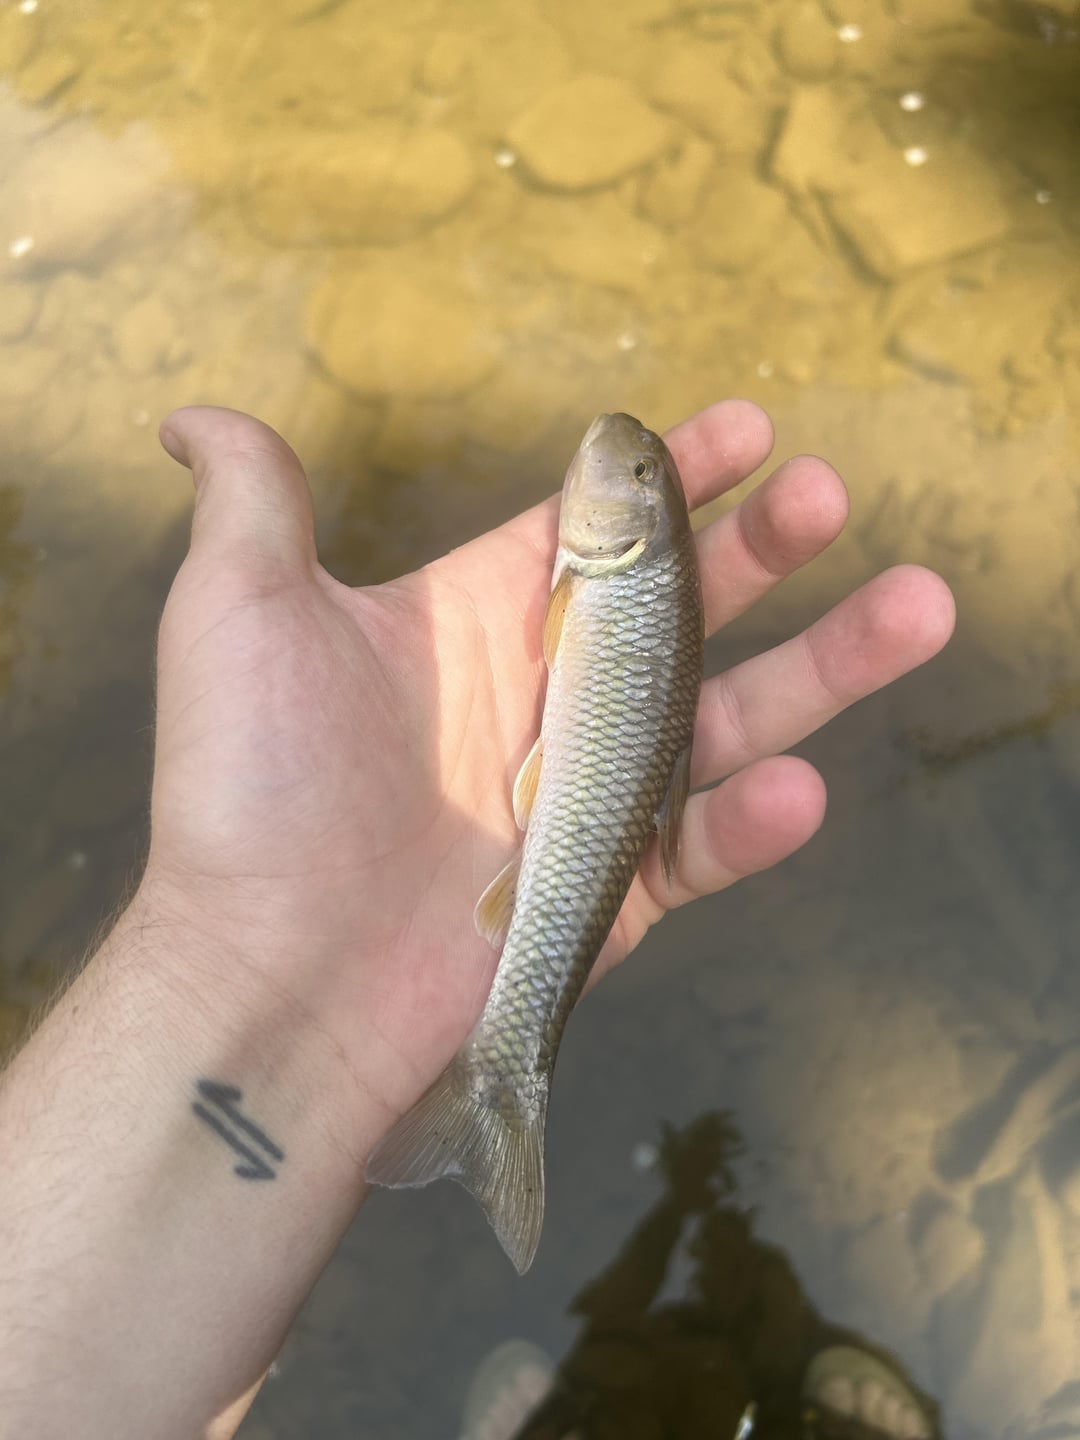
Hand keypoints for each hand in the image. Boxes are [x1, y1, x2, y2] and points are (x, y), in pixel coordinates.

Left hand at [150, 402, 953, 1146]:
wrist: (272, 971)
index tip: (745, 427)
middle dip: (766, 548)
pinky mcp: (615, 891)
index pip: (595, 532)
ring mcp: (587, 796)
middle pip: (686, 609)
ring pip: (732, 717)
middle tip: (832, 496)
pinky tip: (794, 784)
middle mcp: (545, 698)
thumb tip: (188, 415)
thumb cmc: (249, 788)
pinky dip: (754, 821)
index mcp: (476, 620)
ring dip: (826, 667)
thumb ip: (253, 503)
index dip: (672, 478)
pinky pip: (704, 846)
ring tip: (917, 606)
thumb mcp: (237, 614)